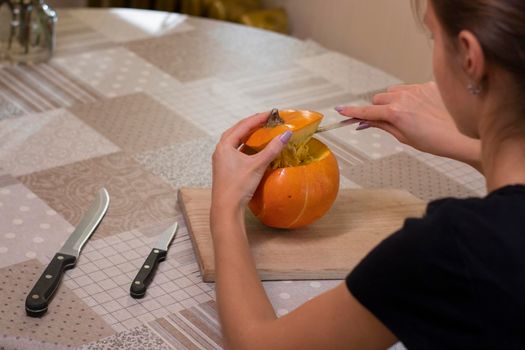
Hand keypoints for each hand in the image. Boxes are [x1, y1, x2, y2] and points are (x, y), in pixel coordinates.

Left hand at [212, 112, 290, 210]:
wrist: (226, 209)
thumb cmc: (238, 186)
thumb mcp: (257, 165)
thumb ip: (272, 149)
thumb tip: (286, 134)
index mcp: (225, 145)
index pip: (243, 125)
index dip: (258, 118)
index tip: (272, 113)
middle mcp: (221, 150)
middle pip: (238, 131)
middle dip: (253, 124)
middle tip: (268, 119)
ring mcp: (222, 160)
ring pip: (236, 141)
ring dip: (249, 135)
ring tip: (262, 130)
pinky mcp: (226, 169)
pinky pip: (237, 151)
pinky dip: (247, 146)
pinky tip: (255, 148)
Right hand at [336, 82, 480, 169]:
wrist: (464, 136)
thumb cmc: (437, 141)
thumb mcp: (404, 137)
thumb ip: (383, 125)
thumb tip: (366, 121)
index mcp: (395, 112)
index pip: (367, 111)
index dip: (352, 111)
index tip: (341, 110)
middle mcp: (404, 97)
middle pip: (378, 98)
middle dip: (377, 108)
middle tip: (383, 121)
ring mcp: (417, 89)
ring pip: (393, 91)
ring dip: (392, 100)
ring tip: (405, 115)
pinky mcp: (430, 85)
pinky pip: (411, 88)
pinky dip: (410, 97)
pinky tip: (421, 109)